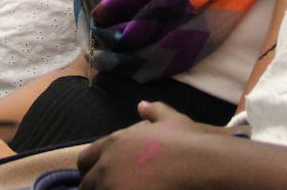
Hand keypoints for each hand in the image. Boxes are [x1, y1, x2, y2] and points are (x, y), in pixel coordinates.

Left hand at [77, 102, 232, 189]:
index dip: (95, 169)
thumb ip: (153, 111)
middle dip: (99, 186)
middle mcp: (107, 165)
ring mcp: (113, 186)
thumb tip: (142, 105)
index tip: (107, 175)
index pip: (85, 160)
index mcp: (113, 143)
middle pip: (88, 184)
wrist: (201, 163)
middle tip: (117, 187)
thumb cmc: (186, 141)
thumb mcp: (170, 120)